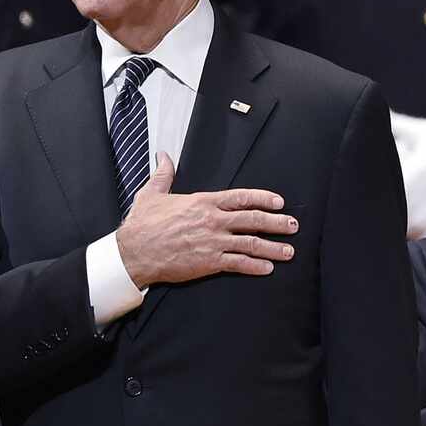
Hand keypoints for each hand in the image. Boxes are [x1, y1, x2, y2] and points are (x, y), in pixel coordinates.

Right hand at [117, 152, 297, 287]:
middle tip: (293, 225)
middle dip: (276, 223)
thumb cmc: (142, 224)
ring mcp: (212, 242)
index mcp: (203, 202)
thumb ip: (163, 174)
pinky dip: (254, 266)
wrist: (133, 251)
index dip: (263, 198)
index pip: (241, 197)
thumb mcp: (152, 193)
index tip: (279, 202)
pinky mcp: (208, 262)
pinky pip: (238, 264)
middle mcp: (212, 220)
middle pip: (252, 220)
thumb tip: (163, 156)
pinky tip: (267, 269)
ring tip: (288, 251)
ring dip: (272, 248)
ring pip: (250, 243)